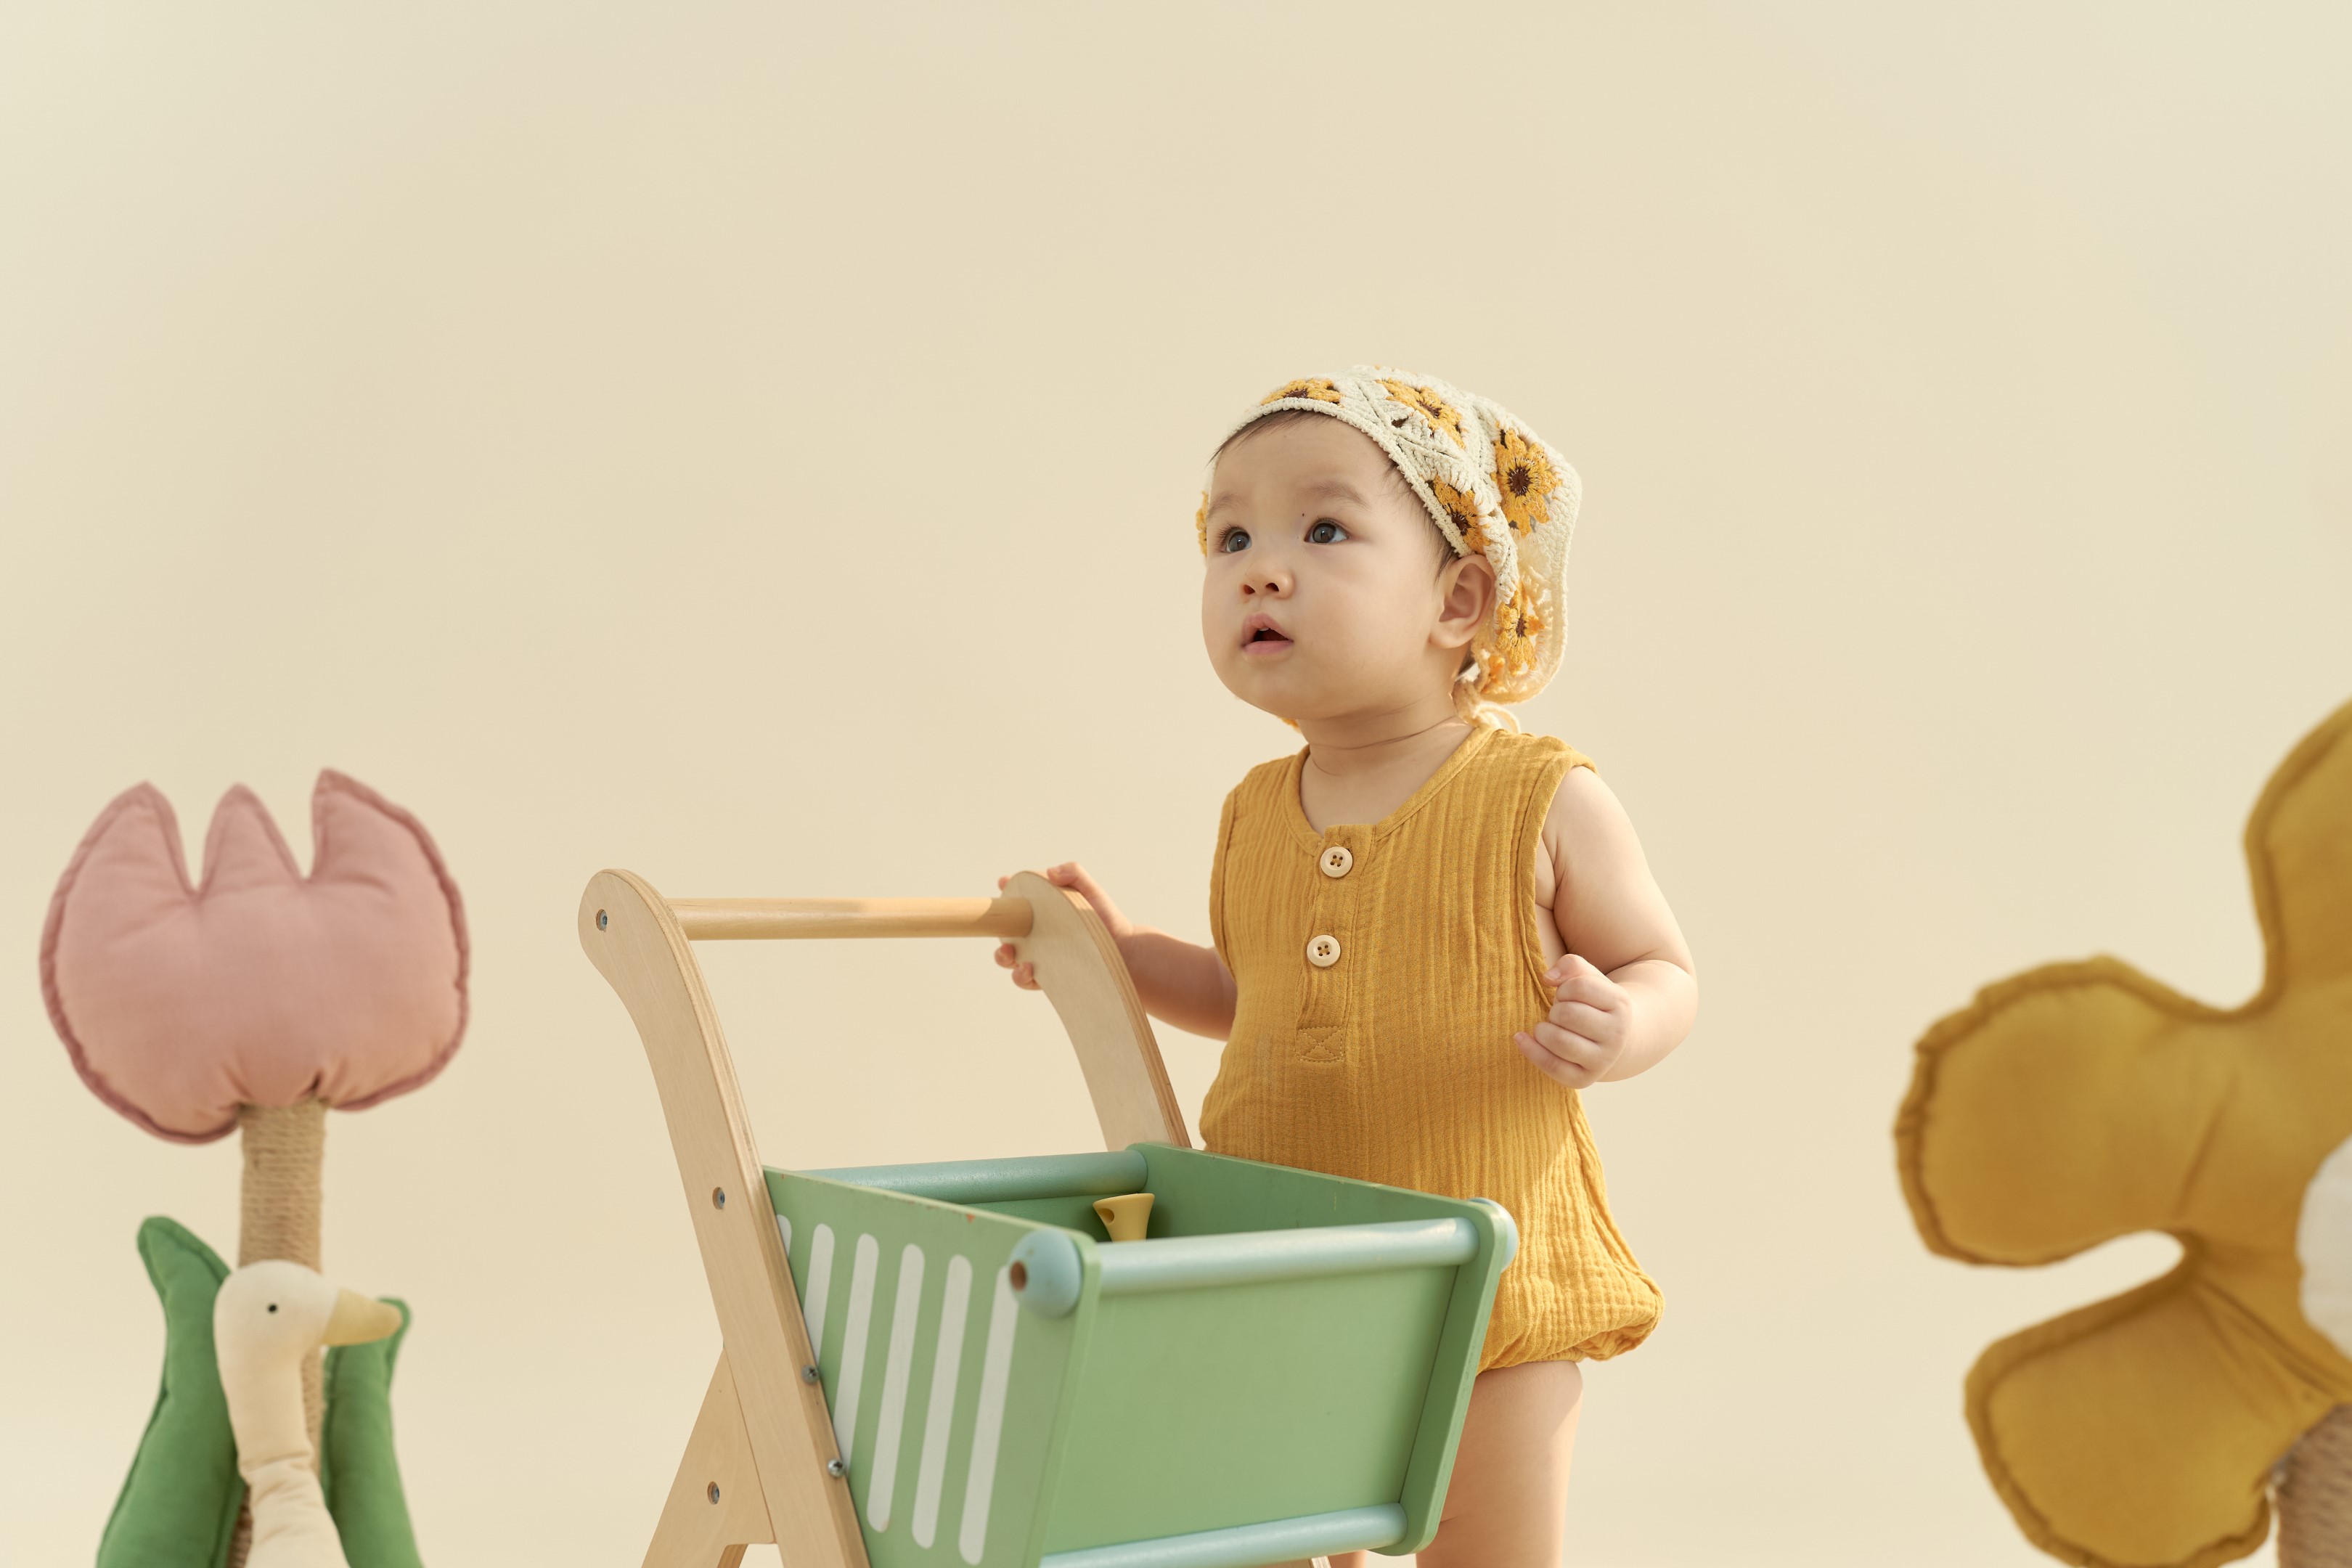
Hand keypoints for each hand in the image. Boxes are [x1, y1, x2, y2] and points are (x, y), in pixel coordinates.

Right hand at [992, 862, 1131, 990]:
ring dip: (1003, 957)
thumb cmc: (1105, 918)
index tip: (1003, 884)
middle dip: (996, 931)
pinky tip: (1030, 971)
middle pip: (1004, 932)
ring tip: (1014, 957)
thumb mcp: (1090, 891)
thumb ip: (1074, 873)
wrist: (1125, 950)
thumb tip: (1051, 872)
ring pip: (1010, 959)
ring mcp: (1039, 957)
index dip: (1004, 893)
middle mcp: (1036, 935)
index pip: (1016, 901)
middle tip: (1003, 928)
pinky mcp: (1047, 977)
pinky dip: (1022, 977)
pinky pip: (1026, 980)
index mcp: (1041, 911)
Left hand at [1513, 953, 1632, 1088]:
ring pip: (1560, 1041)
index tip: (1566, 995)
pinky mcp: (1584, 1079)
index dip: (1564, 987)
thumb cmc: (1593, 1002)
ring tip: (1547, 1027)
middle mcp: (1616, 1035)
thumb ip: (1571, 965)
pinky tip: (1521, 1038)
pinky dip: (1530, 1050)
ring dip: (1543, 1030)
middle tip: (1559, 1014)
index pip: (1580, 987)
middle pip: (1568, 1014)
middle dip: (1555, 1010)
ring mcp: (1602, 1060)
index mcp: (1620, 1004)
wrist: (1613, 1038)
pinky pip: (1552, 1066)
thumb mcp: (1589, 977)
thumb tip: (1548, 979)